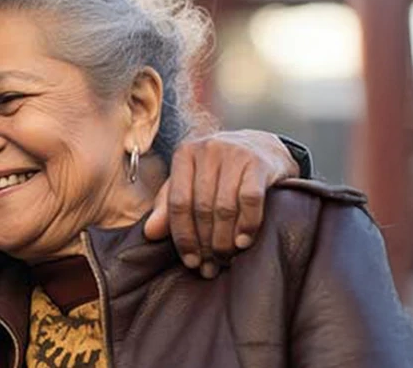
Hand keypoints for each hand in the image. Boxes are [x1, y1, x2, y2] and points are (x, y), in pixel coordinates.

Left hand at [143, 130, 298, 277]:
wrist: (262, 146)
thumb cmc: (219, 170)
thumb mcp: (191, 181)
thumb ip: (169, 205)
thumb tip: (149, 233)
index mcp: (184, 153)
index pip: (178, 202)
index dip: (183, 236)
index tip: (190, 261)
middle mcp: (207, 149)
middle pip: (201, 207)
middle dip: (205, 243)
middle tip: (210, 266)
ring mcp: (234, 154)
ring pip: (224, 206)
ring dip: (224, 240)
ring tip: (225, 259)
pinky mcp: (259, 163)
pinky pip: (250, 200)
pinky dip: (246, 225)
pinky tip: (243, 242)